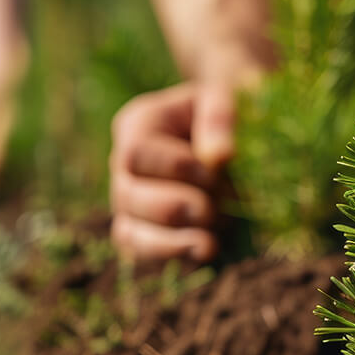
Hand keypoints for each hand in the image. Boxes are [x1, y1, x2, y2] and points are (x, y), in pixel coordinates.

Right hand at [109, 81, 236, 261]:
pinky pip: (141, 252)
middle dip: (177, 208)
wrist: (230, 135)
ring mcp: (128, 201)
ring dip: (172, 241)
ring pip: (129, 232)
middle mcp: (124, 166)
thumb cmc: (226, 114)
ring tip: (210, 243)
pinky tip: (204, 250)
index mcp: (138, 125)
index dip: (178, 169)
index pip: (138, 153)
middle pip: (129, 196)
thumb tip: (219, 157)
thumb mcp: (226, 99)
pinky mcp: (142, 230)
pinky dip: (171, 256)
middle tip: (217, 210)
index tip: (217, 173)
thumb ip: (220, 117)